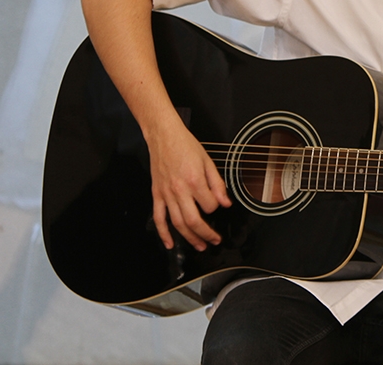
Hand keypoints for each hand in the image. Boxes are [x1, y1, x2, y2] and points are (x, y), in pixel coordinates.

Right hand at [147, 121, 231, 250]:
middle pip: (193, 221)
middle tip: (214, 241)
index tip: (218, 205)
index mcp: (195, 181)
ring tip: (199, 246)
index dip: (216, 208)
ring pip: (177, 223)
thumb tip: (225, 202)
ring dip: (189, 238)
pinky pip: (158, 218)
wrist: (164, 136)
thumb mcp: (208, 161)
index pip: (210, 205)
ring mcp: (166, 194)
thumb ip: (217, 184)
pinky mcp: (156, 194)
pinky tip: (169, 243)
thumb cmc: (186, 145)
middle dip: (205, 234)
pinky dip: (163, 233)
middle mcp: (179, 190)